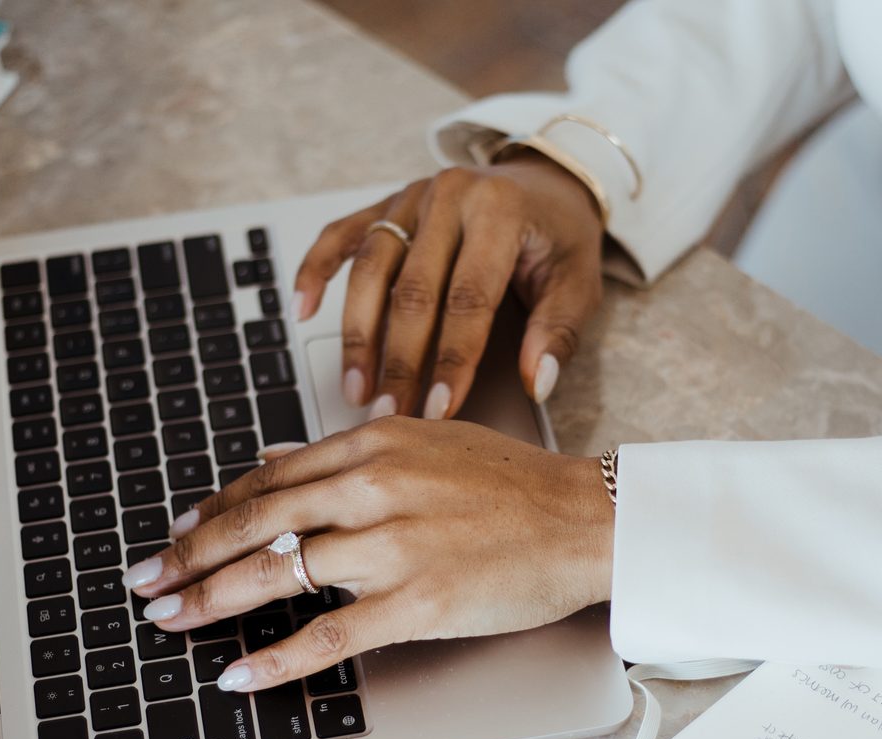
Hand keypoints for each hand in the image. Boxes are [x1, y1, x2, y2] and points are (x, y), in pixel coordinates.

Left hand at [122, 417, 614, 692]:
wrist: (584, 519)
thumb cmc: (513, 484)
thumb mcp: (425, 441)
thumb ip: (346, 453)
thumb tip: (271, 459)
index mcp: (372, 444)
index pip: (269, 479)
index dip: (213, 510)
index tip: (178, 533)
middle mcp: (374, 487)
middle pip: (257, 522)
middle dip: (188, 556)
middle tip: (146, 581)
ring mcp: (393, 545)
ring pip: (278, 574)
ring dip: (211, 601)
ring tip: (168, 621)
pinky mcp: (417, 600)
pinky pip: (329, 634)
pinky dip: (275, 658)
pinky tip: (237, 673)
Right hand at [294, 152, 605, 420]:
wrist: (547, 179)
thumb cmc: (560, 236)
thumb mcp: (580, 282)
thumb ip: (558, 333)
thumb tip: (535, 383)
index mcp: (500, 212)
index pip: (469, 299)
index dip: (452, 360)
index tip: (439, 410)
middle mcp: (449, 196)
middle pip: (411, 290)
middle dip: (399, 362)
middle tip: (388, 415)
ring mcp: (411, 197)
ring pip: (370, 269)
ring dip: (357, 334)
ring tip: (355, 389)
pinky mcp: (386, 202)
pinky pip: (341, 234)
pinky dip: (315, 270)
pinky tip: (301, 310)